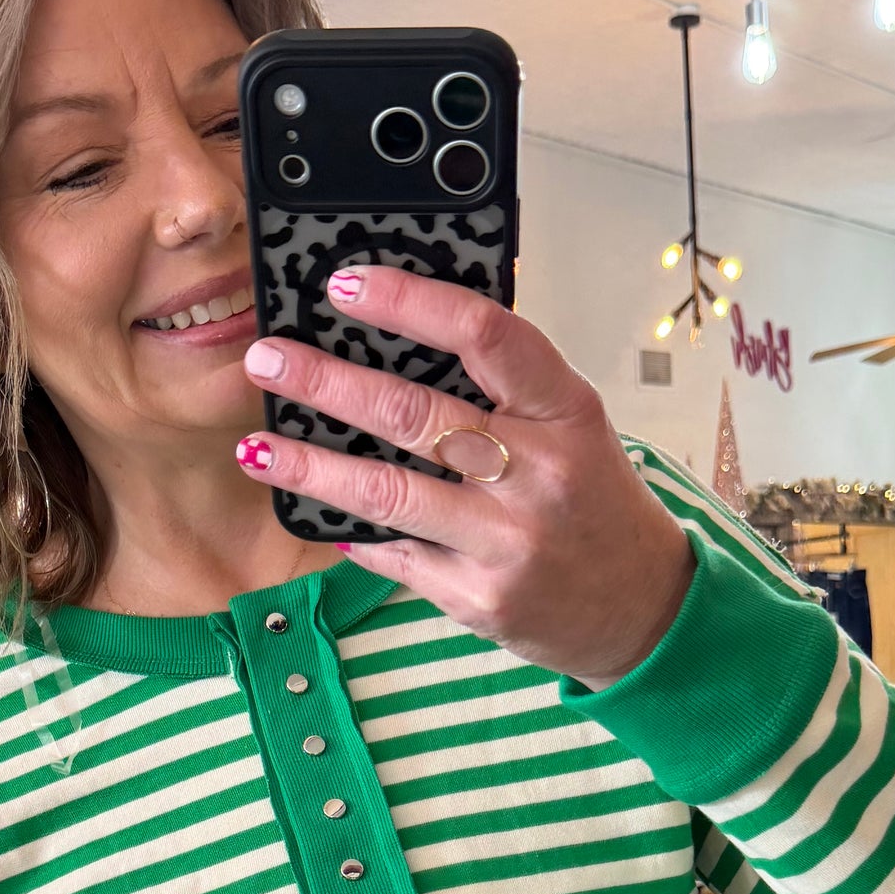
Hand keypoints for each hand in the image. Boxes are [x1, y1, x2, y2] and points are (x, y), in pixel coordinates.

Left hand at [237, 268, 696, 688]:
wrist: (638, 607)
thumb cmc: (591, 499)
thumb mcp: (570, 424)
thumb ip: (503, 383)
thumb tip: (396, 332)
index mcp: (564, 412)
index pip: (484, 335)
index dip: (410, 302)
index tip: (347, 286)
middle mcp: (537, 474)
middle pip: (414, 414)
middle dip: (327, 383)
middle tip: (268, 359)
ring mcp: (506, 542)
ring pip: (387, 493)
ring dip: (310, 466)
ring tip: (256, 446)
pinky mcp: (477, 597)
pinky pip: (394, 554)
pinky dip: (350, 530)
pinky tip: (313, 509)